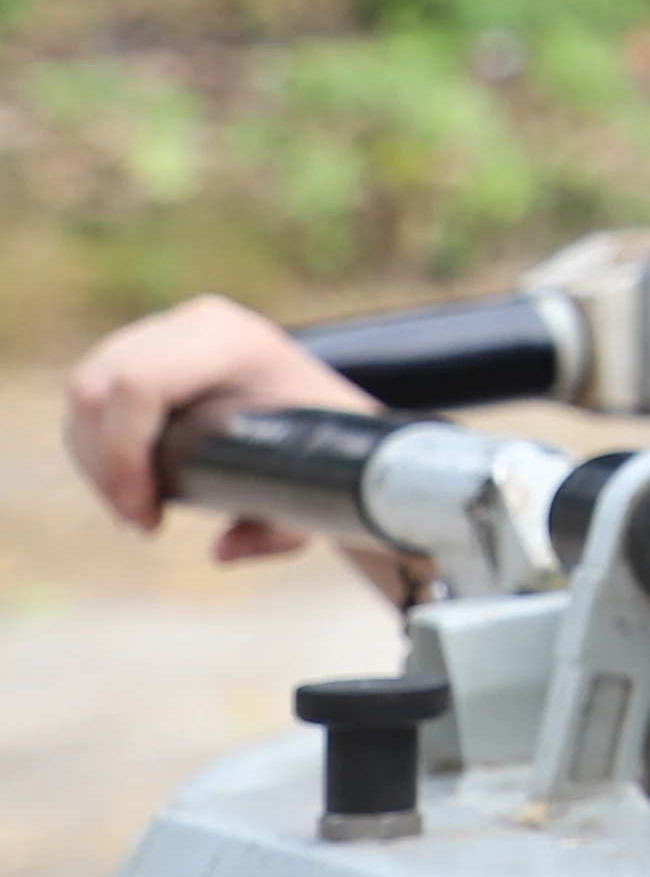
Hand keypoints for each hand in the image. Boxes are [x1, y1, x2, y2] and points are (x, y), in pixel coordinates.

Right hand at [63, 297, 387, 571]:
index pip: (140, 384)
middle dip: (104, 465)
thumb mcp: (320, 491)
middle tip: (139, 518)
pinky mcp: (145, 349)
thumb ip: (278, 531)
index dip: (122, 454)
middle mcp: (195, 325)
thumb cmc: (331, 449)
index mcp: (236, 341)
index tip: (146, 514)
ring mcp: (165, 330)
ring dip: (95, 460)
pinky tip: (128, 486)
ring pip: (86, 391)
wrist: (335, 416)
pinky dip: (96, 446)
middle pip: (97, 386)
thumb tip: (222, 551)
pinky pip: (91, 395)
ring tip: (137, 509)